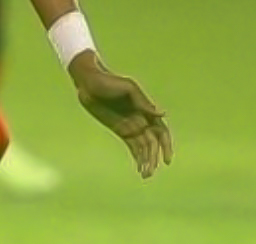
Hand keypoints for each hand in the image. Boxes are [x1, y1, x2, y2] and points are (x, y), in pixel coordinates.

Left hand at [69, 51, 172, 178]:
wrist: (89, 83)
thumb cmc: (109, 81)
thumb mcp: (127, 88)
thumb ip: (143, 102)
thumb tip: (162, 114)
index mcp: (146, 110)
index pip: (161, 132)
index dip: (166, 146)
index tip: (166, 160)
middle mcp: (142, 120)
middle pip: (153, 144)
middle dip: (154, 158)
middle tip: (151, 171)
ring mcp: (132, 126)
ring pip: (144, 148)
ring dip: (147, 161)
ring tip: (146, 175)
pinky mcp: (121, 130)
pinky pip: (133, 147)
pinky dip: (138, 158)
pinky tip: (140, 169)